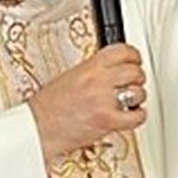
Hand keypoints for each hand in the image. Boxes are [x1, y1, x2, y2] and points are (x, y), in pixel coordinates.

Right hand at [27, 44, 147, 160]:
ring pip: (138, 92)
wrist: (38, 126)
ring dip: (137, 97)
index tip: (134, 60)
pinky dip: (137, 116)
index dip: (133, 56)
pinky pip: (136, 116)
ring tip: (128, 101)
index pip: (122, 51)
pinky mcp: (107, 120)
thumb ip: (94, 71)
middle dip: (137, 78)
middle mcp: (98, 81)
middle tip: (132, 83)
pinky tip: (129, 116)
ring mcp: (103, 100)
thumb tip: (114, 69)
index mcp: (88, 67)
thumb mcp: (70, 76)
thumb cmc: (49, 106)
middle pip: (135, 71)